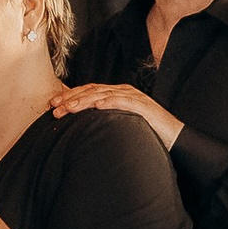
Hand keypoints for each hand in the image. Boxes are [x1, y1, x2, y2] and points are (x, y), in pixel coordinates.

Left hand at [51, 80, 182, 149]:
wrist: (174, 138)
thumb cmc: (146, 134)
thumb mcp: (119, 125)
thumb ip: (103, 122)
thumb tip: (81, 128)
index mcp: (117, 94)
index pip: (89, 91)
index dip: (70, 96)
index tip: (53, 104)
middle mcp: (123, 91)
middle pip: (92, 90)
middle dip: (71, 98)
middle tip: (54, 107)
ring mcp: (133, 97)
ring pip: (103, 94)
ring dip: (83, 101)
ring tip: (68, 108)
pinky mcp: (142, 106)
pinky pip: (122, 101)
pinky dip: (108, 102)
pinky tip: (96, 106)